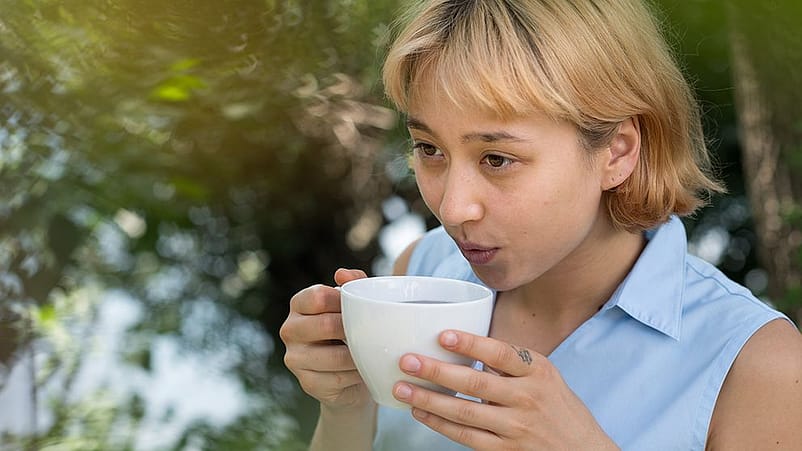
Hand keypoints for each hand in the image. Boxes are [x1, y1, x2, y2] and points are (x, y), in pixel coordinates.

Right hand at [279, 268, 372, 410]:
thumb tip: (341, 274)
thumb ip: (354, 283)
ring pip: (333, 356)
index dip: (343, 302)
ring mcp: (294, 358)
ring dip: (358, 356)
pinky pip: (337, 378)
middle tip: (374, 333)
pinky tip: (364, 371)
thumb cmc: (353, 331)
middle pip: (325, 325)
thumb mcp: (356, 304)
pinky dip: (356, 375)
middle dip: (354, 330)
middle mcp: (290, 329)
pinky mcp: (306, 383)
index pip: (317, 297)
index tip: (362, 307)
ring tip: (373, 353)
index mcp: (299, 304)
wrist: (351, 375)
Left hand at [391, 330, 618, 449]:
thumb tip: (466, 345)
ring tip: (403, 388)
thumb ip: (511, 363)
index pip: (500, 354)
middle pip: (475, 384)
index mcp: (537, 371)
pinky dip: (440, 424)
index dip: (470, 344)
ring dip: (429, 399)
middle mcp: (527, 398)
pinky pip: (466, 437)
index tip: (442, 335)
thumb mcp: (545, 376)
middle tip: (407, 361)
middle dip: (436, 371)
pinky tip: (421, 412)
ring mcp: (516, 427)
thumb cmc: (559, 408)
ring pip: (464, 413)